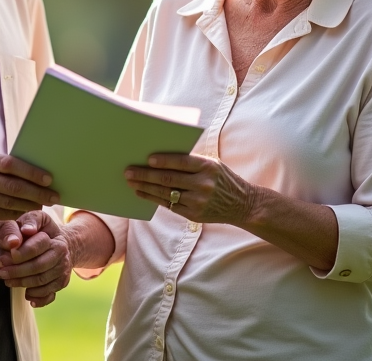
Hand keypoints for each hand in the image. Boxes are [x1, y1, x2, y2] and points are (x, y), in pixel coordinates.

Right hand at [0, 151, 59, 227]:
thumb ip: (1, 165)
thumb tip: (35, 170)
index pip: (10, 164)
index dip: (31, 172)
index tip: (49, 178)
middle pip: (13, 186)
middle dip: (37, 192)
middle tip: (53, 196)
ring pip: (10, 203)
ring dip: (30, 204)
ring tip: (43, 203)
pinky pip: (3, 214)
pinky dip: (18, 213)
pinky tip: (27, 210)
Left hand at [0, 211, 71, 307]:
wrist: (62, 243)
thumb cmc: (43, 231)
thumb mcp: (37, 219)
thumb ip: (29, 220)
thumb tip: (26, 230)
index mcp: (54, 238)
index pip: (37, 247)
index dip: (20, 254)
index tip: (4, 258)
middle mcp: (61, 254)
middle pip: (39, 266)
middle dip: (17, 271)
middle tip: (2, 272)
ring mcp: (62, 270)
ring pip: (42, 281)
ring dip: (23, 283)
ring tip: (8, 281)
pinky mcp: (61, 282)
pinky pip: (50, 294)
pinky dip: (38, 297)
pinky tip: (27, 295)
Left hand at [126, 153, 254, 225]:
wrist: (243, 204)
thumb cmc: (223, 179)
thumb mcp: (213, 164)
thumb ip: (192, 162)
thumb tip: (159, 157)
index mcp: (208, 167)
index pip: (181, 162)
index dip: (163, 161)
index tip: (147, 159)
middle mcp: (203, 184)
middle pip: (168, 179)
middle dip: (145, 175)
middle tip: (129, 171)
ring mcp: (198, 201)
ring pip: (165, 193)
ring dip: (145, 188)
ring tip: (131, 182)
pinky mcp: (193, 214)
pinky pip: (169, 205)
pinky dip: (153, 198)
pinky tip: (142, 193)